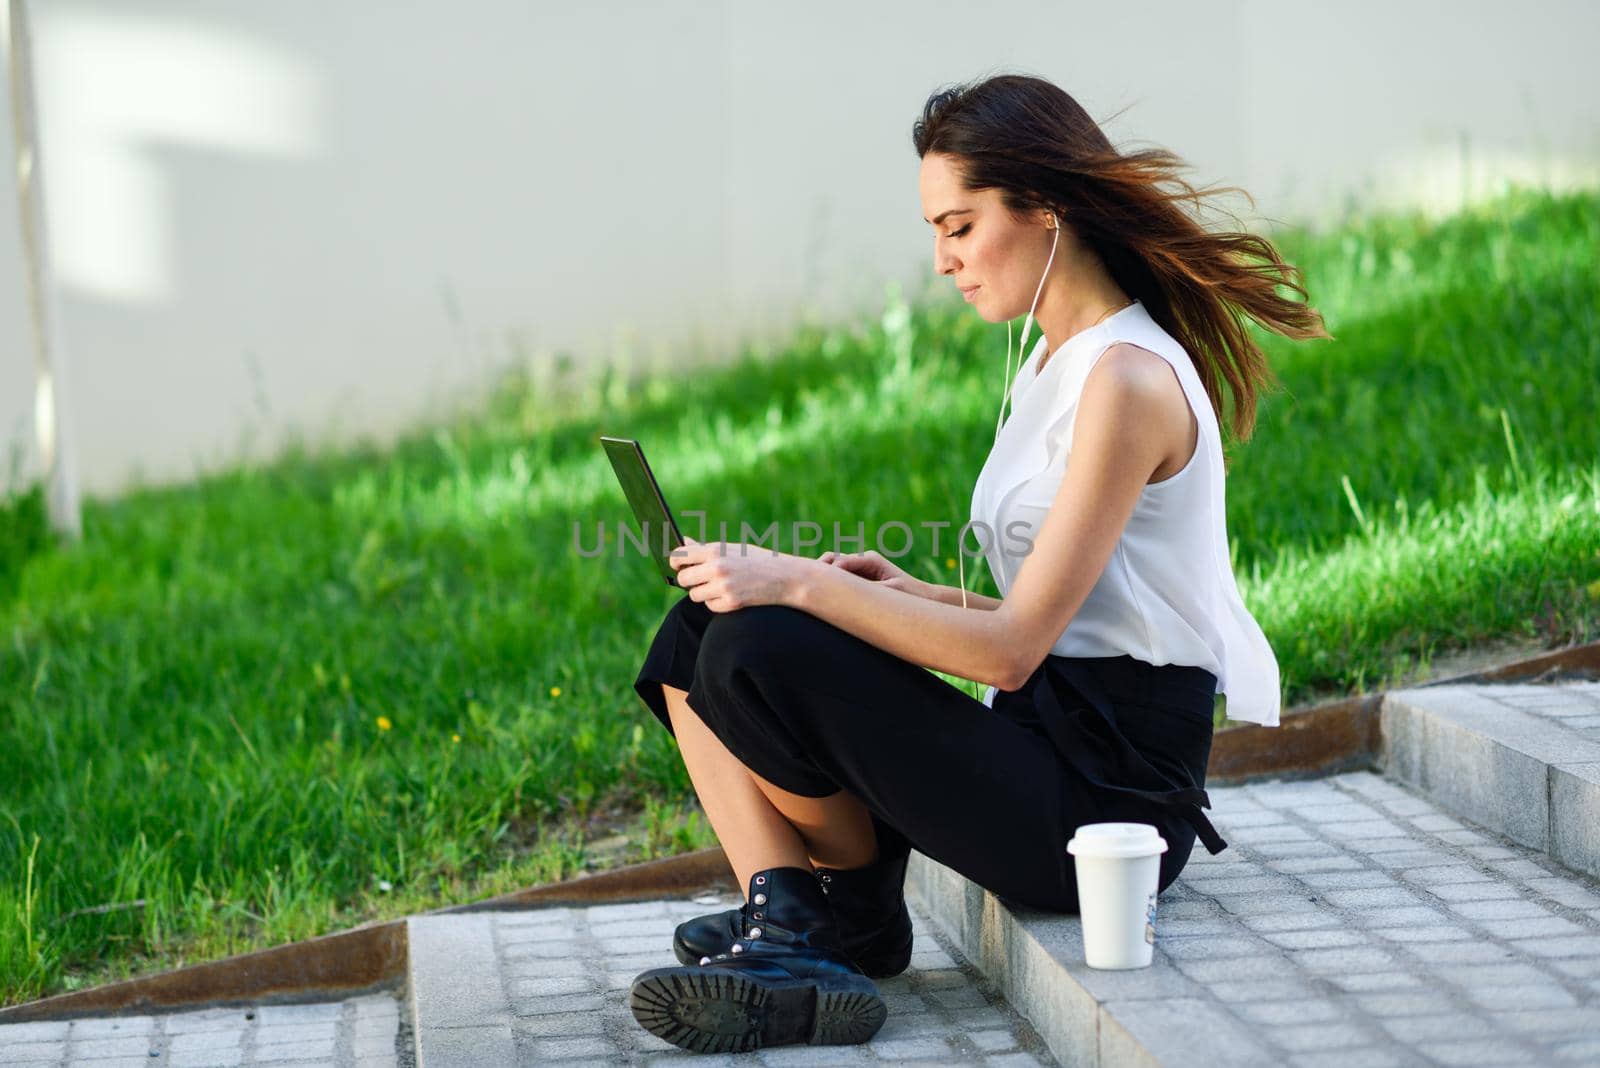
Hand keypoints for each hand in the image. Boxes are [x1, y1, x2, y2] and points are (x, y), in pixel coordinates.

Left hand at [669, 537, 804, 611]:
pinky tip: (730, 595)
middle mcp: (717, 568)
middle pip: (684, 579)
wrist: (786, 577)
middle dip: (688, 580)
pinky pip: (710, 605)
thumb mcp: (733, 549)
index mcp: (715, 550)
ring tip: (719, 586)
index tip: (676, 566)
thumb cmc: (757, 560)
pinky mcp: (731, 603)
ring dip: (703, 592)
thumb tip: (683, 542)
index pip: (680, 556)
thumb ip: (706, 548)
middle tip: (699, 579)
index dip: (675, 562)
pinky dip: (716, 602)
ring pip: (695, 594)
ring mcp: (723, 587)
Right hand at [817, 549, 921, 595]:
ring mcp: (859, 567)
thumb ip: (868, 591)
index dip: (826, 572)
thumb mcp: (889, 594)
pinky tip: (817, 594)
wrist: (922, 597)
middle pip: (832, 560)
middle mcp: (862, 560)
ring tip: (807, 588)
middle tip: (802, 583)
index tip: (813, 584)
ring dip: (821, 576)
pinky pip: (837, 577)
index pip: (841, 562)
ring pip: (832, 567)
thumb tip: (847, 592)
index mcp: (870, 560)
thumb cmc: (909, 594)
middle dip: (817, 570)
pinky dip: (827, 583)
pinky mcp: (857, 576)